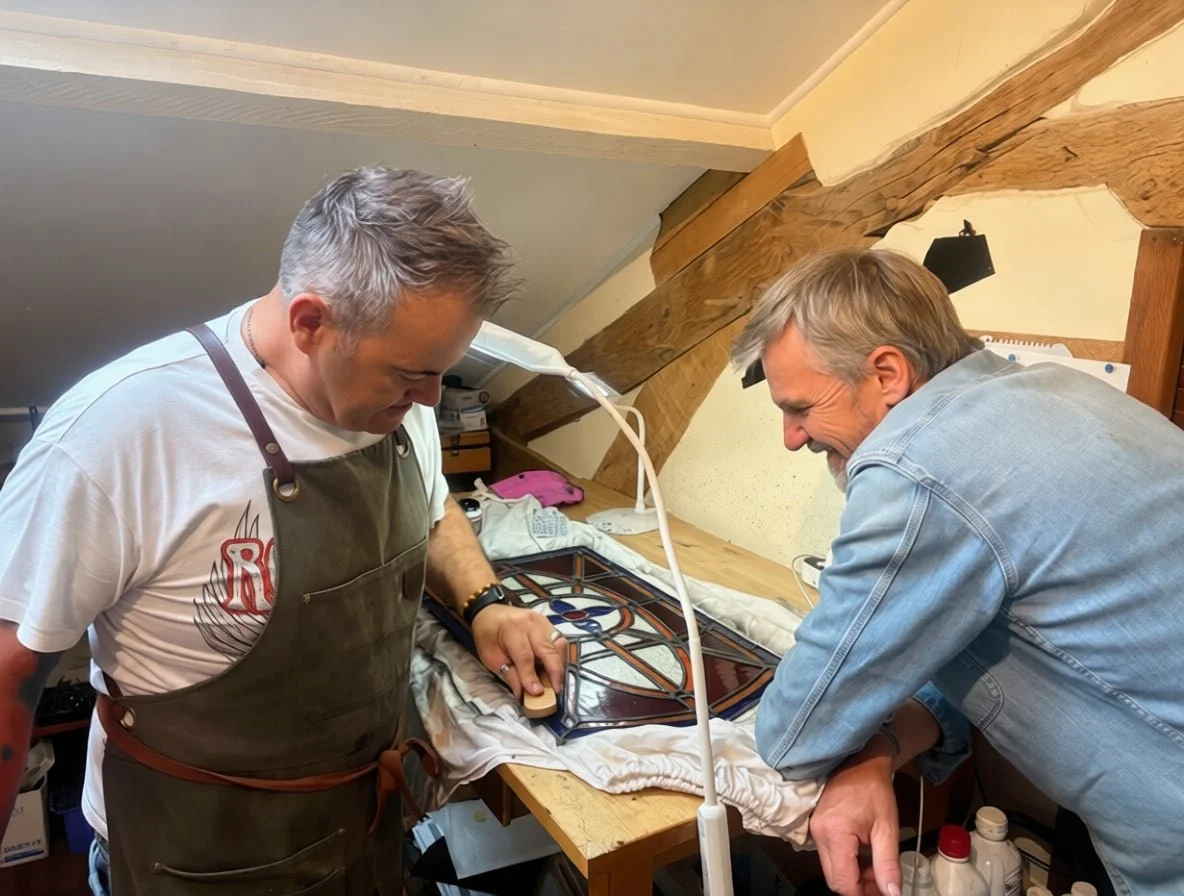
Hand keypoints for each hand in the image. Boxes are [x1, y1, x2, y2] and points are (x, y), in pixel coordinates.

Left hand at [471, 603, 566, 699]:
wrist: (489, 613)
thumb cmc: (488, 635)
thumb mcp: (490, 657)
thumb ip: (508, 674)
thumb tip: (523, 693)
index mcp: (512, 630)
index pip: (525, 657)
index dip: (532, 677)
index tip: (536, 693)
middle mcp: (531, 623)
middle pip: (548, 650)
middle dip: (554, 672)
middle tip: (556, 690)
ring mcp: (542, 621)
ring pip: (560, 644)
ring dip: (560, 664)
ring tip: (556, 680)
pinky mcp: (548, 623)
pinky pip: (560, 640)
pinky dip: (560, 656)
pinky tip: (555, 667)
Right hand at [809, 747, 900, 895]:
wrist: (859, 761)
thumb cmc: (874, 790)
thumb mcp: (887, 828)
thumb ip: (888, 864)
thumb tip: (892, 894)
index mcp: (835, 834)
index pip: (844, 883)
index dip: (864, 894)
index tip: (883, 893)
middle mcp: (819, 835)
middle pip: (835, 880)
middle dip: (859, 888)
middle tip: (882, 883)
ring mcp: (815, 831)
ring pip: (832, 871)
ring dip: (854, 877)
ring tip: (876, 867)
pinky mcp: (817, 829)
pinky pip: (829, 858)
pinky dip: (847, 864)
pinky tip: (864, 856)